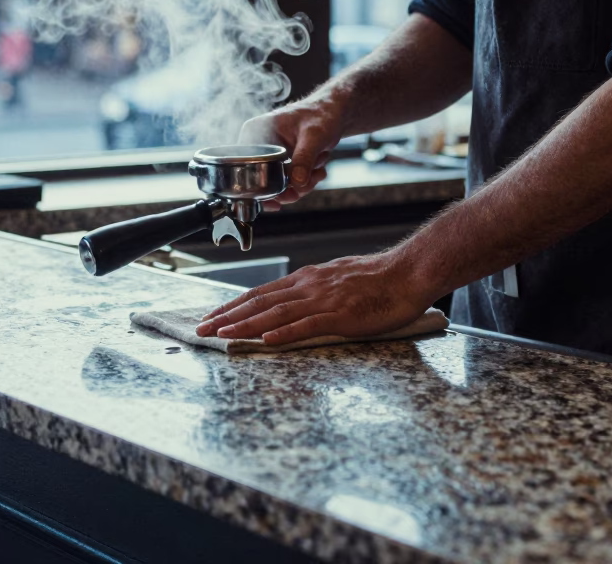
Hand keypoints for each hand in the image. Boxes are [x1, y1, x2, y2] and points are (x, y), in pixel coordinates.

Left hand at [194, 252, 434, 345]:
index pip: (262, 292)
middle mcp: (309, 286)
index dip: (234, 305)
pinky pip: (307, 325)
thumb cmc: (380, 278)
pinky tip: (266, 340)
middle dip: (227, 316)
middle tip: (202, 328)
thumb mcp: (339, 278)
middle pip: (260, 301)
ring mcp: (323, 300)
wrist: (409, 272)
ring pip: (275, 313)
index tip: (214, 316)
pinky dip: (284, 333)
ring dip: (245, 325)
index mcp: (309, 278)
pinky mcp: (340, 315)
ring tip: (222, 336)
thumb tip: (298, 300)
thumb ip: (317, 289)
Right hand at [238, 91, 346, 209]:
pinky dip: (306, 180)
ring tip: (318, 170)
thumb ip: (304, 159)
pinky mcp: (283, 161)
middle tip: (308, 184)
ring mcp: (271, 154)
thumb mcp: (313, 135)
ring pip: (280, 184)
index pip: (249, 168)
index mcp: (256, 132)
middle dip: (291, 187)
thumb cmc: (321, 114)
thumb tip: (297, 183)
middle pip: (265, 181)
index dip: (264, 188)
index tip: (283, 197)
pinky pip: (290, 181)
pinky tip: (318, 169)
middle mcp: (260, 145)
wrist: (335, 112)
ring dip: (303, 183)